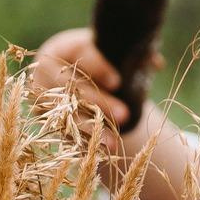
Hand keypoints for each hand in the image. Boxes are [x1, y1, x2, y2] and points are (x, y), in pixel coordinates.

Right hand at [33, 28, 141, 143]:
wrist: (61, 70)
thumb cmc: (90, 55)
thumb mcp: (106, 49)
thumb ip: (131, 54)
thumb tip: (157, 63)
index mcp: (62, 49)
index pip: (82, 56)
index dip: (99, 69)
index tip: (118, 82)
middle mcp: (47, 72)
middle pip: (74, 88)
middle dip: (100, 103)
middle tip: (125, 115)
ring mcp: (43, 97)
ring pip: (69, 114)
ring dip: (92, 129)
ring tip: (114, 143)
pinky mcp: (46, 117)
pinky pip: (65, 130)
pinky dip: (84, 141)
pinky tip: (100, 150)